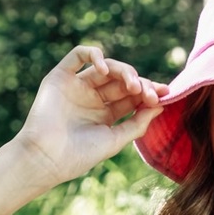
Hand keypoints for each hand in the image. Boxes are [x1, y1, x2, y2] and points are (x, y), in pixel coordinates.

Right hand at [15, 45, 168, 186]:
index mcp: (107, 113)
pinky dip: (94, 55)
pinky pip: (78, 55)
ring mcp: (77, 85)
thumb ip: (137, 123)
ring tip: (133, 86)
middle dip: (139, 83)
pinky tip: (105, 69)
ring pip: (105, 67)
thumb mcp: (115, 140)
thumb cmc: (80, 155)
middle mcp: (93, 97)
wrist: (47, 159)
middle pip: (122, 81)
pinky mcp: (60, 76)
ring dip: (123, 71)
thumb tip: (160, 105)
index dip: (149, 92)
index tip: (165, 94)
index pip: (132, 96)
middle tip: (150, 93)